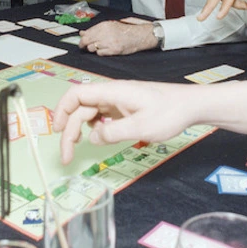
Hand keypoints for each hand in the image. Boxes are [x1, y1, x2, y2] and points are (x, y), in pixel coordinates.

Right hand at [52, 81, 196, 163]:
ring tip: (75, 149)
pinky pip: (101, 115)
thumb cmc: (168, 112)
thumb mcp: (141, 127)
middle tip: (66, 156)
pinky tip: (97, 138)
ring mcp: (118, 100)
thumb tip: (91, 138)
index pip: (77, 94)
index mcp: (112, 91)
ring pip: (89, 112)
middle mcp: (111, 93)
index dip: (62, 110)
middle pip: (80, 107)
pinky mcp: (124, 108)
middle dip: (68, 130)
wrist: (190, 105)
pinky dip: (93, 127)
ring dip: (78, 129)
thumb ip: (113, 132)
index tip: (57, 131)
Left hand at [78, 21, 157, 55]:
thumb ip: (95, 29)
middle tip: (84, 47)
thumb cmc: (124, 31)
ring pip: (92, 48)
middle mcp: (105, 32)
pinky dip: (100, 53)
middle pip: (87, 41)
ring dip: (93, 49)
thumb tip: (82, 33)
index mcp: (104, 25)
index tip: (82, 41)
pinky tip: (105, 50)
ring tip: (98, 47)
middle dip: (83, 45)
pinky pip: (100, 53)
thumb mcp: (109, 26)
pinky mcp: (113, 50)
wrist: (138, 36)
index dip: (82, 39)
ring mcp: (109, 42)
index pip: (87, 33)